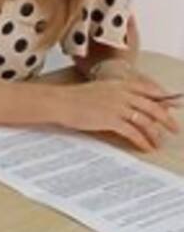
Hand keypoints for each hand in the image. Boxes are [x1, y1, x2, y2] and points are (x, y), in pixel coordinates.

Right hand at [55, 76, 179, 151]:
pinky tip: (146, 147)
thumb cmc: (75, 97)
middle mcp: (121, 94)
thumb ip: (117, 94)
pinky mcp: (111, 120)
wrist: (59, 102)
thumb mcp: (99, 90)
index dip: (163, 98)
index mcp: (119, 84)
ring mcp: (117, 107)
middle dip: (166, 119)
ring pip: (145, 121)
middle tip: (174, 128)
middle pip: (152, 107)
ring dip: (155, 134)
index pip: (148, 89)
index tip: (173, 104)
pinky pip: (133, 132)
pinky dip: (142, 141)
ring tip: (159, 142)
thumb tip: (131, 105)